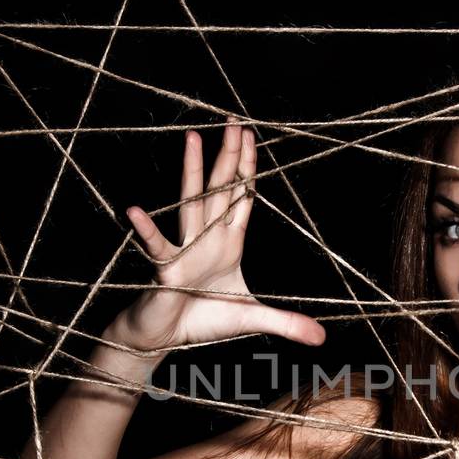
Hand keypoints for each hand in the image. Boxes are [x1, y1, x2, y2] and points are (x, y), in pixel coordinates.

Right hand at [119, 119, 326, 351]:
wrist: (164, 337)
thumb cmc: (201, 320)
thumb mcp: (251, 320)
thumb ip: (286, 323)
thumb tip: (322, 338)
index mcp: (229, 243)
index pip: (242, 198)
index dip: (248, 168)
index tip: (251, 137)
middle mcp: (208, 238)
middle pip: (221, 189)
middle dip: (229, 155)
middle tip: (234, 121)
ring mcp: (186, 249)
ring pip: (192, 203)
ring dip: (194, 171)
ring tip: (194, 137)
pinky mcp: (166, 269)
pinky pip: (157, 247)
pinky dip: (147, 231)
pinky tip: (136, 211)